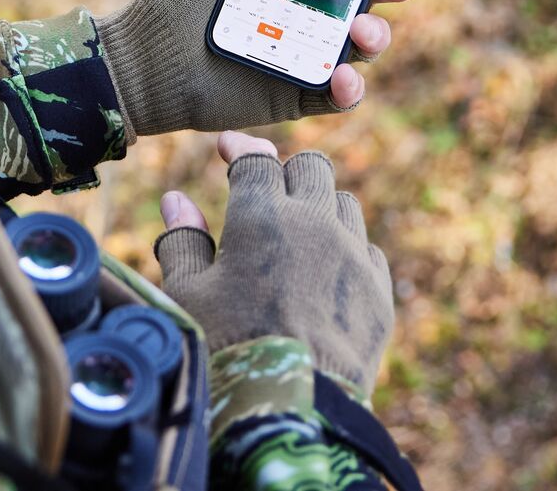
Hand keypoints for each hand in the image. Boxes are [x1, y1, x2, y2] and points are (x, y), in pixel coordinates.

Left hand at [95, 0, 429, 135]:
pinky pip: (339, 94)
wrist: (140, 63)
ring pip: (364, 42)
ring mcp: (306, 51)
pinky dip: (351, 86)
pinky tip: (343, 74)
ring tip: (363, 26)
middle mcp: (308, 8)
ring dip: (378, 32)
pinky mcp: (297, 92)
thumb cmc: (168, 0)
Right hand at [155, 131, 392, 396]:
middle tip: (265, 192)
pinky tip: (325, 273)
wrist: (291, 409)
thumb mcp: (188, 294)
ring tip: (296, 233)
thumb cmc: (227, 349)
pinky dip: (347, 250)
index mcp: (262, 216)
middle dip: (285, 171)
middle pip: (310, 167)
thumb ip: (183, 241)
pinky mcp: (379, 291)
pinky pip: (368, 249)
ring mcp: (354, 256)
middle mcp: (315, 224)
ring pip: (344, 203)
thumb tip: (176, 200)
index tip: (227, 149)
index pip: (256, 158)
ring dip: (320, 207)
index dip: (239, 148)